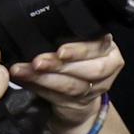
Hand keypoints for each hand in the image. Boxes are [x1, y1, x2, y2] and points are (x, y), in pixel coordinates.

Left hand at [10, 36, 124, 133]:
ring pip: (72, 86)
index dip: (79, 52)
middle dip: (60, 66)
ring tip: (23, 71)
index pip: (97, 49)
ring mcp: (96, 89)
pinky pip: (58, 96)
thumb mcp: (78, 43)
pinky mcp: (80, 102)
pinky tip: (25, 80)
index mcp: (109, 49)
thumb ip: (68, 37)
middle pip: (90, 71)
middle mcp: (107, 69)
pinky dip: (39, 88)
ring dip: (45, 79)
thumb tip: (41, 31)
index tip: (60, 51)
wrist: (82, 85)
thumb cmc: (76, 56)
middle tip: (37, 63)